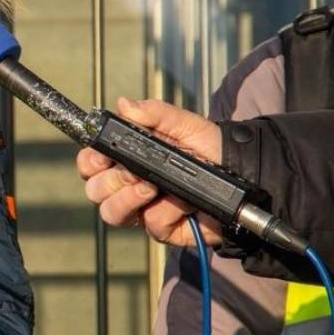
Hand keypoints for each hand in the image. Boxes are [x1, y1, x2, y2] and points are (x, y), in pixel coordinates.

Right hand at [76, 97, 224, 247]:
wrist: (244, 175)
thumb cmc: (211, 148)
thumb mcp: (185, 124)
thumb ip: (156, 114)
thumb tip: (124, 104)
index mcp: (126, 159)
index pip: (90, 164)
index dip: (90, 161)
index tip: (104, 156)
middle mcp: (128, 186)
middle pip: (95, 191)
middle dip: (112, 181)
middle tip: (136, 172)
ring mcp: (142, 210)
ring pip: (112, 213)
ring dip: (129, 199)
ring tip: (153, 188)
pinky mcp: (162, 229)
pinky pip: (150, 223)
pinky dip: (167, 211)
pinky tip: (184, 202)